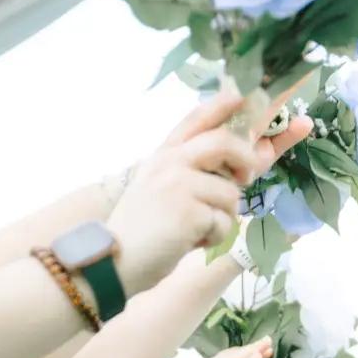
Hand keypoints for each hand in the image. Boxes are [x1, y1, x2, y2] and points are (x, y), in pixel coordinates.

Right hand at [109, 94, 268, 288]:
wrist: (111, 262)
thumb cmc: (140, 233)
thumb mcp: (159, 191)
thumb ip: (191, 174)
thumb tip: (240, 168)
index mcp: (162, 155)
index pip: (195, 119)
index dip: (221, 105)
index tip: (241, 96)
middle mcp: (170, 162)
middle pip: (224, 143)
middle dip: (246, 159)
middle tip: (247, 177)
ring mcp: (179, 184)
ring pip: (230, 193)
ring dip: (223, 218)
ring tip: (196, 230)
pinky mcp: (189, 211)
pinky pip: (224, 222)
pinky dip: (213, 238)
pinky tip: (190, 243)